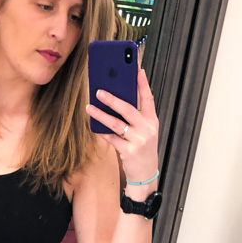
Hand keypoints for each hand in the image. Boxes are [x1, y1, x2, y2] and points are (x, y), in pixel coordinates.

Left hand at [85, 67, 158, 186]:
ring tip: (89, 107)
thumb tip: (117, 97)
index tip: (136, 69)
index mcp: (152, 121)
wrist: (146, 173)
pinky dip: (102, 132)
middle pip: (129, 109)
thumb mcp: (145, 130)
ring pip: (116, 124)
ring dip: (101, 115)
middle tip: (99, 91)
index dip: (142, 83)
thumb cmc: (142, 148)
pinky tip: (94, 126)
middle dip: (113, 99)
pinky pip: (112, 138)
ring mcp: (138, 141)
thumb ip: (136, 116)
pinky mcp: (128, 152)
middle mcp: (147, 129)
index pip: (148, 98)